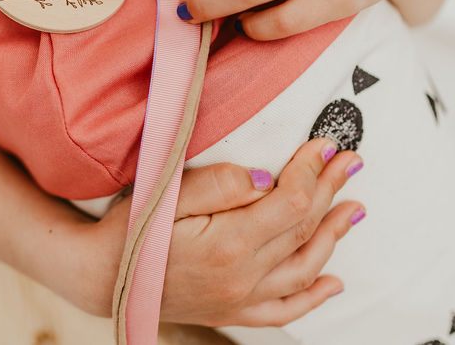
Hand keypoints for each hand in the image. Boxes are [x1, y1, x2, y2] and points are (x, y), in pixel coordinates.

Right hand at [74, 138, 364, 327]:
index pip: (289, 203)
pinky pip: (284, 310)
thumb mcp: (165, 193)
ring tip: (354, 207)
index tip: (325, 144)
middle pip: (302, 230)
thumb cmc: (130, 229)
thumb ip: (219, 184)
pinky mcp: (232, 311)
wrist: (100, 275)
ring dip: (333, 236)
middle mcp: (241, 277)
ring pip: (303, 268)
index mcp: (227, 243)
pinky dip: (313, 296)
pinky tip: (333, 281)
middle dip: (329, 190)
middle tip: (350, 161)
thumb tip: (269, 179)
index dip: (311, 171)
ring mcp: (239, 298)